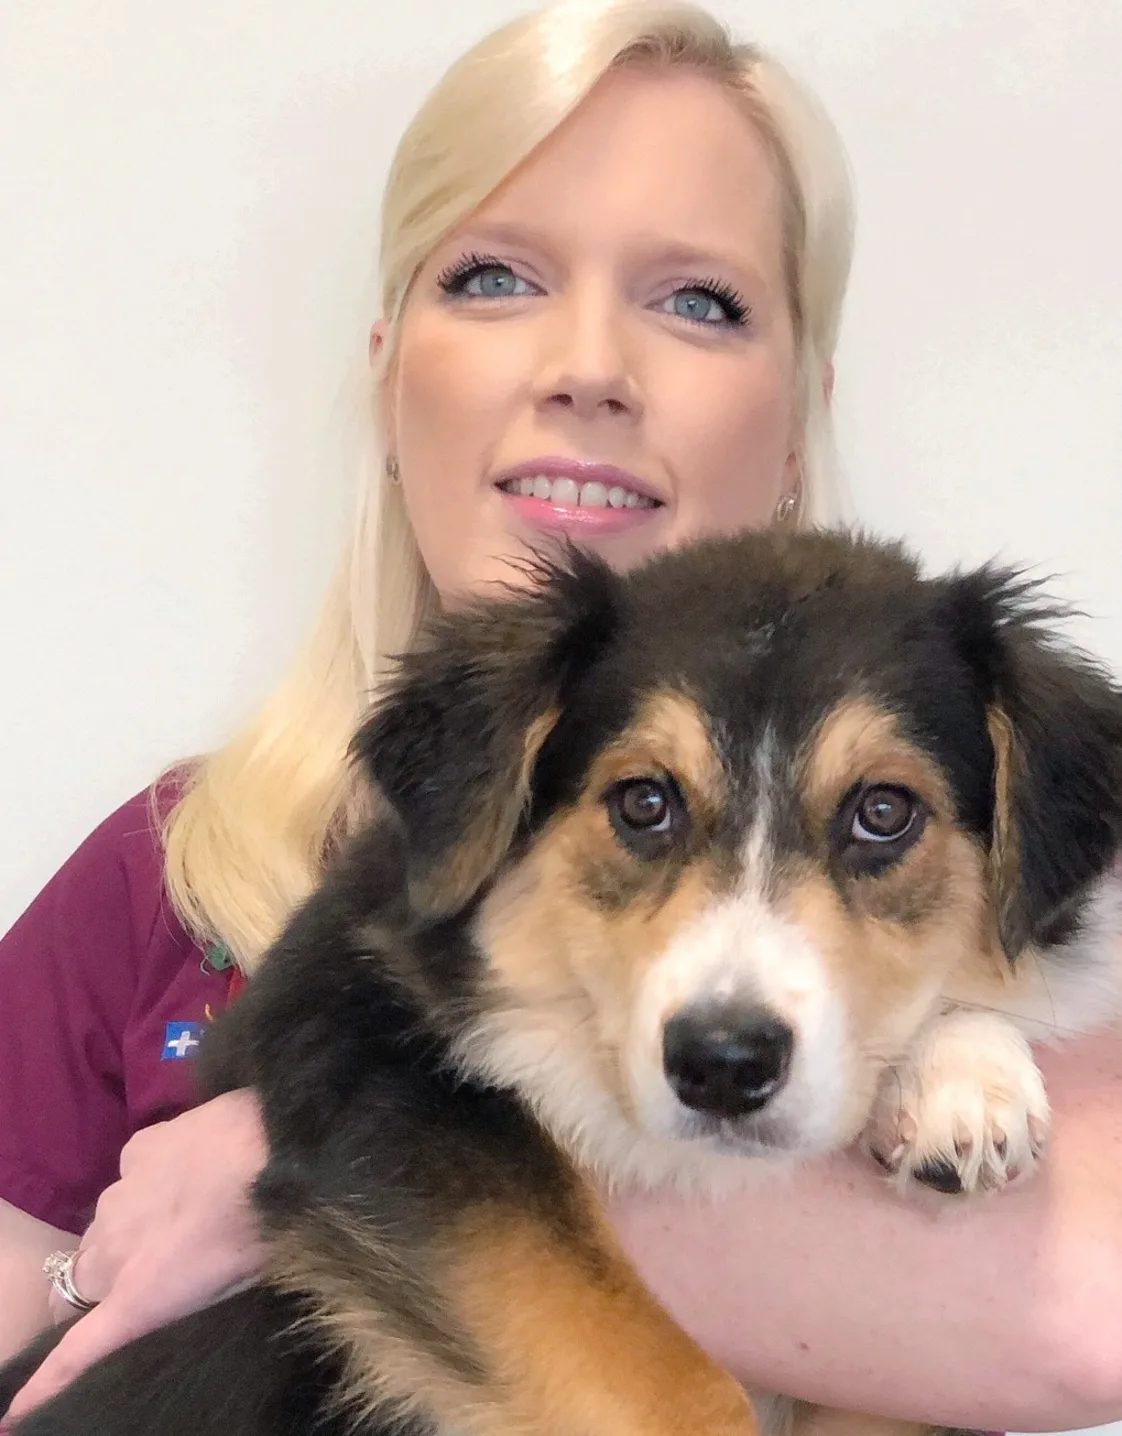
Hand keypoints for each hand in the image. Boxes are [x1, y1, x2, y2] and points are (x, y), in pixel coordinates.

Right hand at [6, 1089, 266, 1420]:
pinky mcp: (136, 1149)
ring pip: (106, 1228)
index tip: (16, 1414)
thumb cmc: (269, 1232)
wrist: (282, 1146)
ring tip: (179, 1218)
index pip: (74, 1354)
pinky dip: (148, 1184)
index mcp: (139, 1297)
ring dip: (127, 1233)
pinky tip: (188, 1172)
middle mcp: (114, 1250)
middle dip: (104, 1286)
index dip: (44, 1386)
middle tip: (151, 1275)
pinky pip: (130, 1178)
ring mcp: (120, 1195)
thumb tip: (169, 1305)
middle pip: (84, 1281)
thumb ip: (183, 1303)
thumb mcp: (231, 1290)